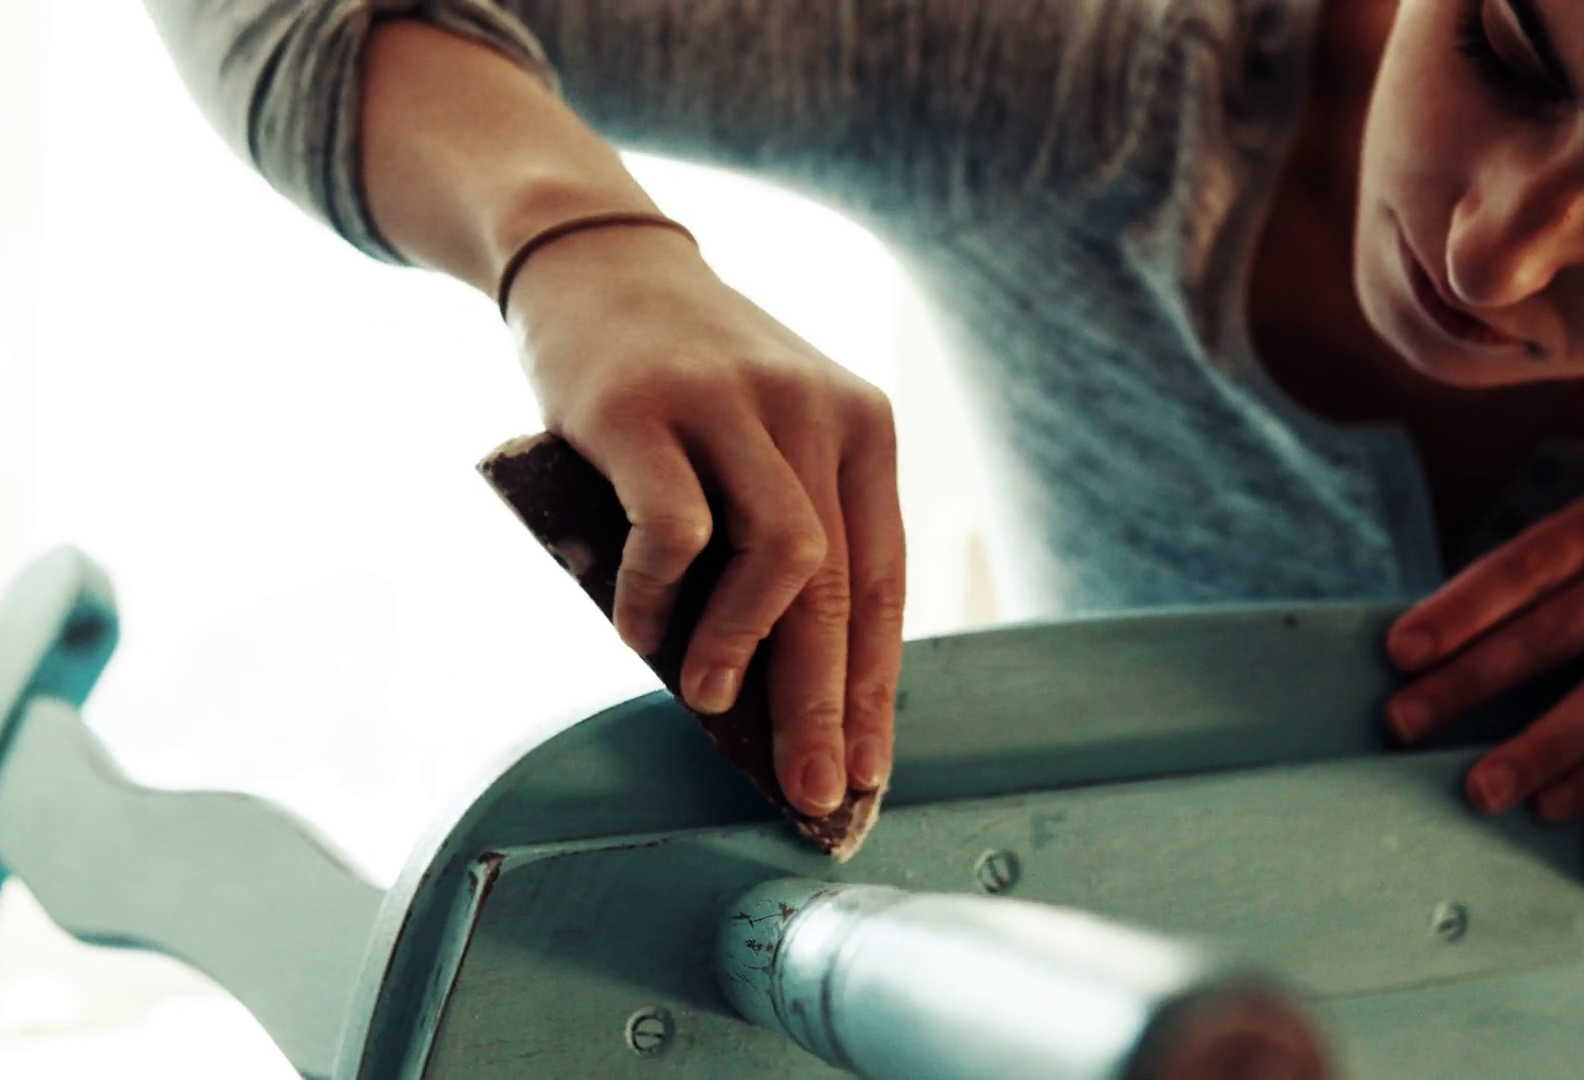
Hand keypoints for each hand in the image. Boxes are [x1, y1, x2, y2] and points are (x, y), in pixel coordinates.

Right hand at [507, 223, 905, 817]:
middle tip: (815, 789)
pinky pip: (673, 527)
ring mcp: (732, 406)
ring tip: (713, 705)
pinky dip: (659, 595)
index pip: (885, 583)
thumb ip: (773, 541)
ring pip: (784, 556)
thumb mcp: (759, 442)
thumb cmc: (683, 382)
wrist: (596, 258)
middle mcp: (814, 412)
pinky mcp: (646, 407)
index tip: (869, 773)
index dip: (879, 689)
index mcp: (862, 430)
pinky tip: (640, 634)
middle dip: (832, 705)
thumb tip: (768, 691)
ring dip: (749, 649)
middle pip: (841, 585)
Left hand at [1383, 486, 1583, 819]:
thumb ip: (1546, 589)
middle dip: (1471, 680)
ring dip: (1536, 747)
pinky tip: (1555, 804)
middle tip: (1403, 723)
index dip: (1460, 609)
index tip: (1398, 653)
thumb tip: (1421, 652)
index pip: (1527, 563)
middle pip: (1557, 628)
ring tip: (1477, 789)